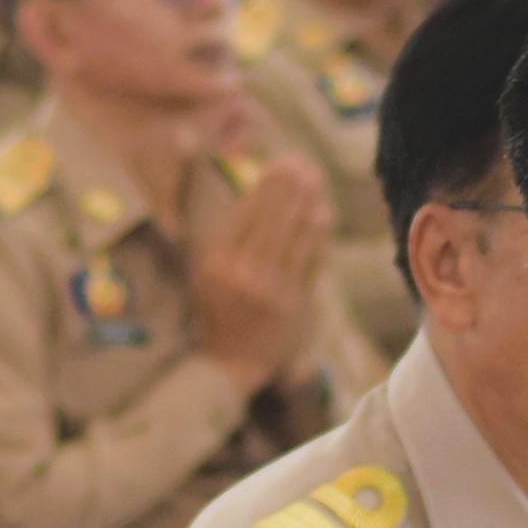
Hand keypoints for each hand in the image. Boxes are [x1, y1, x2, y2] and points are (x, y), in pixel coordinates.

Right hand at [192, 160, 333, 390]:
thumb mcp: (204, 275)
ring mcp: (268, 289)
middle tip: (301, 163)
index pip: (243, 215)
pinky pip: (307, 263)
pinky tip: (323, 215)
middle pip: (269, 220)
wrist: (230, 364)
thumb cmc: (216, 313)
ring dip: (305, 205)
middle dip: (287, 188)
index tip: (276, 164)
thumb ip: (221, 237)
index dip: (263, 187)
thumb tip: (247, 197)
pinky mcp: (292, 304)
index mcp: (216, 263)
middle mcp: (241, 273)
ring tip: (314, 180)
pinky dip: (316, 237)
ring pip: (290, 237)